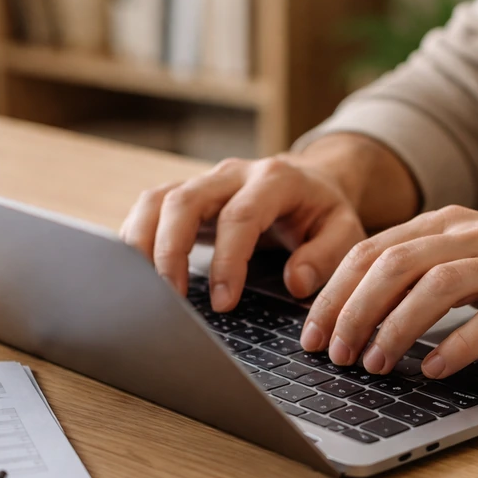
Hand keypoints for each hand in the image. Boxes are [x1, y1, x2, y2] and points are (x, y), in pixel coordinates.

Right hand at [119, 135, 415, 311]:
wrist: (309, 182)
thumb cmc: (323, 214)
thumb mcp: (344, 232)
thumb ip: (325, 256)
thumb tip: (295, 282)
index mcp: (275, 180)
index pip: (240, 217)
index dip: (228, 261)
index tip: (224, 303)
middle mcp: (232, 174)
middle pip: (184, 201)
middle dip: (171, 252)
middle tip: (170, 299)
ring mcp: (203, 182)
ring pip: (156, 201)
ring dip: (142, 244)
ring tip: (140, 289)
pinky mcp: (184, 195)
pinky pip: (148, 209)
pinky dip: (135, 239)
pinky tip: (133, 273)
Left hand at [299, 205, 477, 378]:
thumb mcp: (474, 260)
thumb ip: (423, 272)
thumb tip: (359, 310)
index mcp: (447, 225)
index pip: (371, 251)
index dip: (334, 293)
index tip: (312, 332)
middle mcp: (473, 235)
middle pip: (392, 265)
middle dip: (352, 312)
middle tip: (333, 354)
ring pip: (434, 287)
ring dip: (394, 328)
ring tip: (374, 365)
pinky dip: (456, 344)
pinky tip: (434, 368)